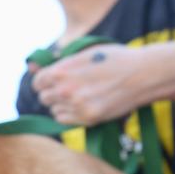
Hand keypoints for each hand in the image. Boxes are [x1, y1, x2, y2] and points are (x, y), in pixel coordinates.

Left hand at [31, 44, 154, 125]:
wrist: (143, 74)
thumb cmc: (114, 59)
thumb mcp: (84, 53)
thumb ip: (57, 61)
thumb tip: (31, 65)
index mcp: (61, 70)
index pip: (37, 82)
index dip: (45, 81)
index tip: (54, 81)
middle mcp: (65, 89)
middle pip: (44, 97)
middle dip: (53, 92)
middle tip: (69, 88)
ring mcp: (76, 105)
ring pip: (53, 110)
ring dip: (61, 104)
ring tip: (80, 95)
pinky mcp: (88, 118)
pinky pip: (63, 119)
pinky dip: (69, 114)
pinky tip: (83, 105)